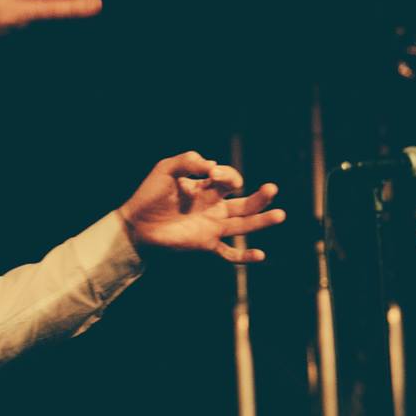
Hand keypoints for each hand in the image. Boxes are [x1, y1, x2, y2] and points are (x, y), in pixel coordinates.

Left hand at [117, 152, 285, 263]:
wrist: (135, 225)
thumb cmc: (149, 195)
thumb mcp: (166, 168)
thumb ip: (189, 160)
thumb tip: (212, 165)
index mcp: (207, 187)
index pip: (229, 179)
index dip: (227, 174)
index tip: (211, 174)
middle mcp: (214, 207)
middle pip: (245, 202)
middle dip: (261, 196)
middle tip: (272, 189)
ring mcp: (212, 227)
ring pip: (244, 224)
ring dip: (262, 220)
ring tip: (280, 215)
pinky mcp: (206, 244)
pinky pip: (229, 253)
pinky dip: (244, 256)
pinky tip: (260, 255)